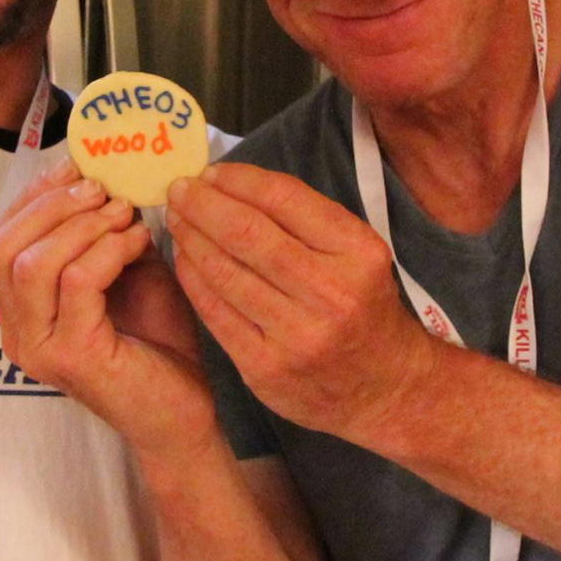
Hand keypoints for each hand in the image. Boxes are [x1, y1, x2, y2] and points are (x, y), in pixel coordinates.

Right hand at [0, 161, 215, 452]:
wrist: (184, 412)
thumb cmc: (156, 342)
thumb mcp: (125, 271)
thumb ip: (105, 233)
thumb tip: (106, 176)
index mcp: (21, 310)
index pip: (0, 238)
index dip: (34, 195)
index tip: (76, 166)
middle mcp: (18, 331)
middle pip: (3, 246)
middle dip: (52, 204)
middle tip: (101, 188)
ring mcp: (39, 347)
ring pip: (33, 262)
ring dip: (81, 225)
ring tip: (123, 214)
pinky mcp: (72, 355)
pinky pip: (76, 282)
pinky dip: (107, 250)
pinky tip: (138, 243)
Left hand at [165, 162, 427, 437]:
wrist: (384, 389)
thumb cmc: (363, 308)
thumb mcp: (359, 255)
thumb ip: (308, 221)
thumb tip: (235, 184)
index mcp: (358, 253)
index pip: (286, 199)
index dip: (239, 180)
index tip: (212, 171)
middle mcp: (331, 293)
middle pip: (248, 234)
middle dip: (204, 205)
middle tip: (179, 188)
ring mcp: (297, 335)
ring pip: (225, 273)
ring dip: (191, 238)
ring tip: (176, 217)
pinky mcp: (266, 368)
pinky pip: (215, 313)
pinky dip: (192, 279)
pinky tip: (183, 258)